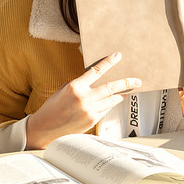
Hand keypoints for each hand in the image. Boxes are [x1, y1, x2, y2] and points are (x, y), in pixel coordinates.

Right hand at [25, 52, 141, 148]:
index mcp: (75, 87)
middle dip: (126, 83)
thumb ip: (81, 84)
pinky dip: (110, 105)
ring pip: (112, 100)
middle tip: (137, 81)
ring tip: (128, 91)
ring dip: (121, 95)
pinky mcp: (92, 121)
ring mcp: (89, 111)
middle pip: (111, 88)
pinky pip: (106, 110)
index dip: (108, 63)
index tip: (118, 56)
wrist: (46, 127)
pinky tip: (112, 102)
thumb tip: (96, 80)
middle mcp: (84, 99)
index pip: (96, 71)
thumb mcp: (64, 90)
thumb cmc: (53, 107)